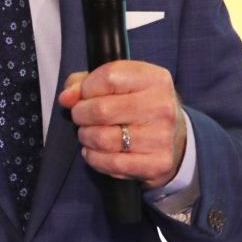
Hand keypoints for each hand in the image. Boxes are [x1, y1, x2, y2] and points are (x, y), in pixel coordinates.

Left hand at [57, 61, 186, 189]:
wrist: (175, 138)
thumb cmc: (138, 105)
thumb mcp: (119, 83)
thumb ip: (87, 82)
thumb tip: (66, 97)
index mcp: (154, 79)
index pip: (108, 77)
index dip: (85, 88)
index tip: (82, 95)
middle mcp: (161, 106)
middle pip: (101, 109)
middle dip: (80, 114)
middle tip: (80, 117)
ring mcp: (161, 137)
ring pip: (103, 139)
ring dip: (86, 137)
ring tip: (88, 134)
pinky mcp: (157, 164)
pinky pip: (112, 164)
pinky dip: (94, 159)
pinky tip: (94, 152)